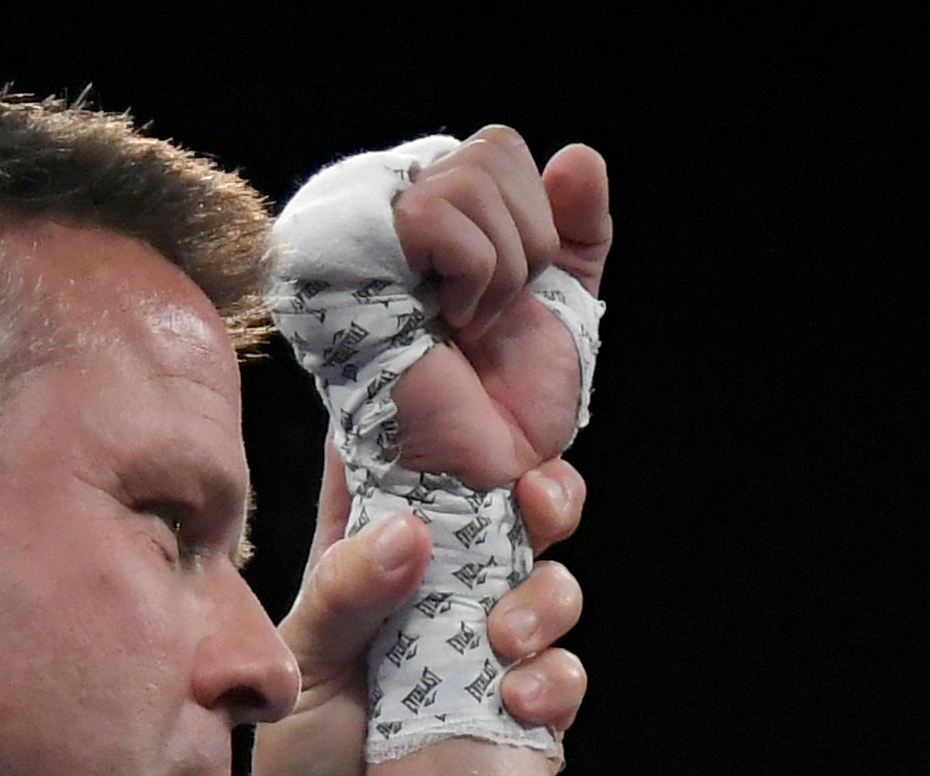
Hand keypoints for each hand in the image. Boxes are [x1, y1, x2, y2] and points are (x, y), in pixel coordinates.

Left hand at [247, 446, 592, 775]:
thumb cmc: (298, 749)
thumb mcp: (304, 656)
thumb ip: (346, 589)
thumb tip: (413, 533)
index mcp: (378, 551)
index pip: (426, 466)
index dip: (461, 431)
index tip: (480, 422)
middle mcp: (442, 590)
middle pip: (517, 511)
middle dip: (545, 496)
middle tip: (536, 506)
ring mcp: (488, 648)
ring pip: (555, 586)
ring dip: (545, 599)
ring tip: (504, 638)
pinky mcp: (521, 711)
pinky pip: (564, 676)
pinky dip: (553, 682)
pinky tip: (515, 702)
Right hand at [386, 130, 612, 482]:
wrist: (474, 473)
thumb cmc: (507, 404)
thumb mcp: (562, 306)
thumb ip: (579, 231)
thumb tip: (579, 156)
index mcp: (448, 215)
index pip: (503, 148)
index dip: (539, 219)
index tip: (523, 293)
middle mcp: (404, 209)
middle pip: (496, 149)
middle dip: (529, 246)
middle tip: (495, 316)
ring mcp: (374, 229)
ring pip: (470, 176)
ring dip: (501, 270)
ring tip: (468, 323)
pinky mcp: (350, 256)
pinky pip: (433, 211)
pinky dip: (470, 274)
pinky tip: (446, 320)